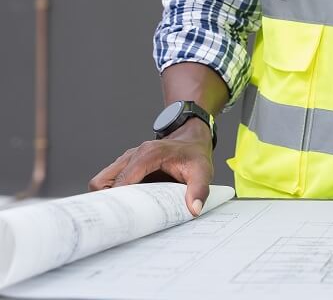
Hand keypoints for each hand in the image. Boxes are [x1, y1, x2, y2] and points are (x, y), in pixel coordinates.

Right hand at [88, 118, 213, 216]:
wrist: (192, 141)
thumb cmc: (195, 156)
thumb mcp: (202, 171)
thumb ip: (199, 189)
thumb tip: (194, 209)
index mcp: (148, 155)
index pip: (121, 181)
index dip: (119, 202)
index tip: (122, 220)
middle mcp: (132, 155)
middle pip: (102, 182)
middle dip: (107, 202)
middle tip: (120, 219)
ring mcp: (127, 160)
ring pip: (101, 181)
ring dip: (108, 198)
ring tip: (123, 214)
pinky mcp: (126, 166)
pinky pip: (109, 181)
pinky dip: (113, 194)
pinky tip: (127, 206)